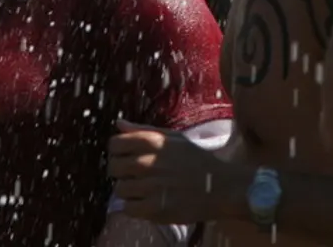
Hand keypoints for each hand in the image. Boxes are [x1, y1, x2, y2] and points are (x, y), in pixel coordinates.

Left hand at [108, 120, 246, 223]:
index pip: (114, 144)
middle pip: (113, 167)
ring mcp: (151, 187)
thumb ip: (143, 131)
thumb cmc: (195, 159)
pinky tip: (149, 201)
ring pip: (119, 189)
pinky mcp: (155, 209)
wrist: (219, 186)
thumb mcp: (173, 138)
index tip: (126, 156)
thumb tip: (118, 123)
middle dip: (122, 171)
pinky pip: (128, 209)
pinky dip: (135, 207)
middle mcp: (148, 162)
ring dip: (130, 191)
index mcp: (153, 142)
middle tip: (136, 175)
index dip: (117, 151)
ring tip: (146, 189)